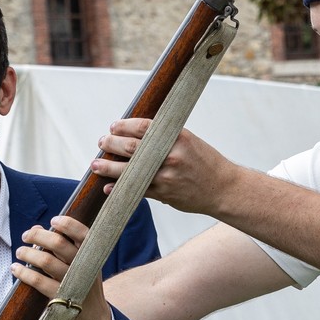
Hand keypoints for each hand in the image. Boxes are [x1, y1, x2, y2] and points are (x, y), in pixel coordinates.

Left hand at [12, 215, 112, 319]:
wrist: (94, 317)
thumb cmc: (82, 283)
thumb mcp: (82, 264)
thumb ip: (63, 245)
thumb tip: (36, 228)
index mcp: (92, 255)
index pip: (83, 233)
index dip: (67, 224)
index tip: (53, 221)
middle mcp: (84, 267)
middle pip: (59, 243)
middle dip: (37, 236)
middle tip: (25, 236)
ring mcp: (73, 283)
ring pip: (46, 261)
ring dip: (28, 253)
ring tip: (20, 252)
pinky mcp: (61, 298)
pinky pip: (39, 281)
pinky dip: (24, 272)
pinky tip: (16, 269)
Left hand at [89, 118, 234, 215]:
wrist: (224, 188)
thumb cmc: (204, 162)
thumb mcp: (188, 141)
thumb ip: (165, 138)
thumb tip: (135, 133)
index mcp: (178, 138)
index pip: (144, 127)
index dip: (124, 126)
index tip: (113, 126)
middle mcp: (171, 155)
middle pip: (133, 147)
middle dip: (112, 144)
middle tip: (101, 142)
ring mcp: (168, 176)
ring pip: (131, 171)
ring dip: (109, 167)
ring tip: (96, 164)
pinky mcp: (165, 194)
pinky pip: (138, 191)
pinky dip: (120, 189)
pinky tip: (108, 188)